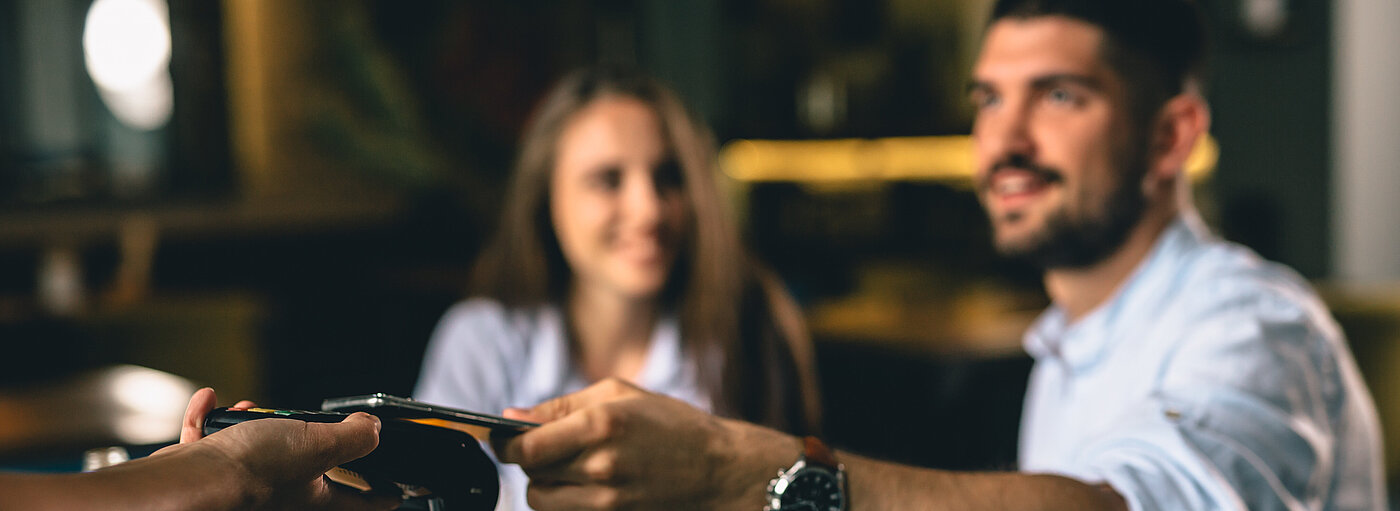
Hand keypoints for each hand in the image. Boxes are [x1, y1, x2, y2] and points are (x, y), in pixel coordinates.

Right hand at [157, 388, 398, 510]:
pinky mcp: (211, 473)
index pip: (362, 503)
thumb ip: (355, 438)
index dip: (384, 492)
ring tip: (249, 412)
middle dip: (306, 438)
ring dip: (255, 422)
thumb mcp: (320, 444)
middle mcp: (282, 498)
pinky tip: (211, 401)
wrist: (188, 483)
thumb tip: (372, 429)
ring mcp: (245, 485)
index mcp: (314, 500)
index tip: (399, 487)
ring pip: (258, 449)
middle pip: (306, 469)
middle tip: (306, 424)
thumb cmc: (250, 473)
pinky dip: (210, 418)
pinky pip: (213, 440)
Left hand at [498, 378, 792, 509]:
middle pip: (532, 475)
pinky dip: (566, 501)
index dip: (505, 444)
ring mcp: (607, 500)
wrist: (718, 469)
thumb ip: (562, 405)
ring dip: (545, 484)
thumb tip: (511, 417)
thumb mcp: (620, 394)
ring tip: (568, 467)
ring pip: (543, 501)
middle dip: (530, 462)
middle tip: (546, 449)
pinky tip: (585, 484)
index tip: (502, 438)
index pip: (526, 447)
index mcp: (599, 424)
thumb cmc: (671, 423)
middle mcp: (600, 465)